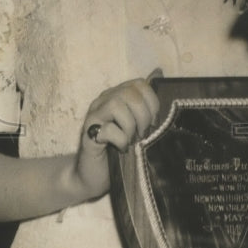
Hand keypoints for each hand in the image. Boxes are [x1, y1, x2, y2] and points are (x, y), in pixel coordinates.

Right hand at [71, 70, 160, 200]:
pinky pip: (108, 129)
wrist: (94, 176)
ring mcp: (93, 115)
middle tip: (142, 134)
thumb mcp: (138, 126)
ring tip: (131, 140)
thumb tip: (159, 71)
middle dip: (143, 115)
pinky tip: (120, 148)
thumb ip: (146, 104)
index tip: (153, 122)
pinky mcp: (88, 133)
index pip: (139, 84)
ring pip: (116, 105)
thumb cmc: (120, 149)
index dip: (152, 102)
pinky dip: (121, 140)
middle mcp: (103, 100)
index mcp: (117, 95)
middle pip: (130, 92)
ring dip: (130, 126)